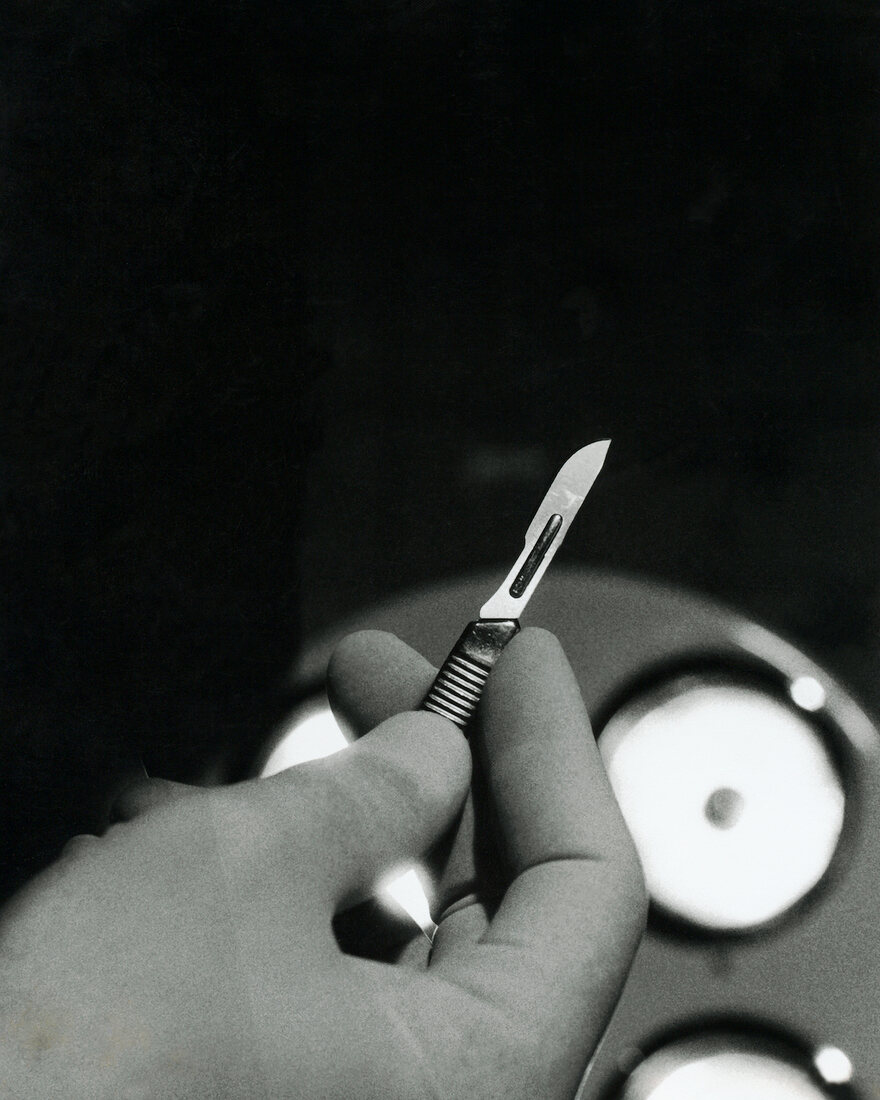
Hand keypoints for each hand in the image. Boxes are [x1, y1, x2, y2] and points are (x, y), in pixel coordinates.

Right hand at [0, 628, 644, 1098]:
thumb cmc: (78, 1076)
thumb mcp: (241, 874)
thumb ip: (370, 795)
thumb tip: (432, 749)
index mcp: (482, 1084)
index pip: (588, 882)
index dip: (551, 744)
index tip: (516, 656)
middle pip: (503, 901)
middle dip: (439, 767)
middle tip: (387, 674)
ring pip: (405, 931)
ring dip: (337, 827)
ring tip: (253, 772)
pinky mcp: (298, 1094)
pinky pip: (334, 973)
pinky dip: (291, 893)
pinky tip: (203, 845)